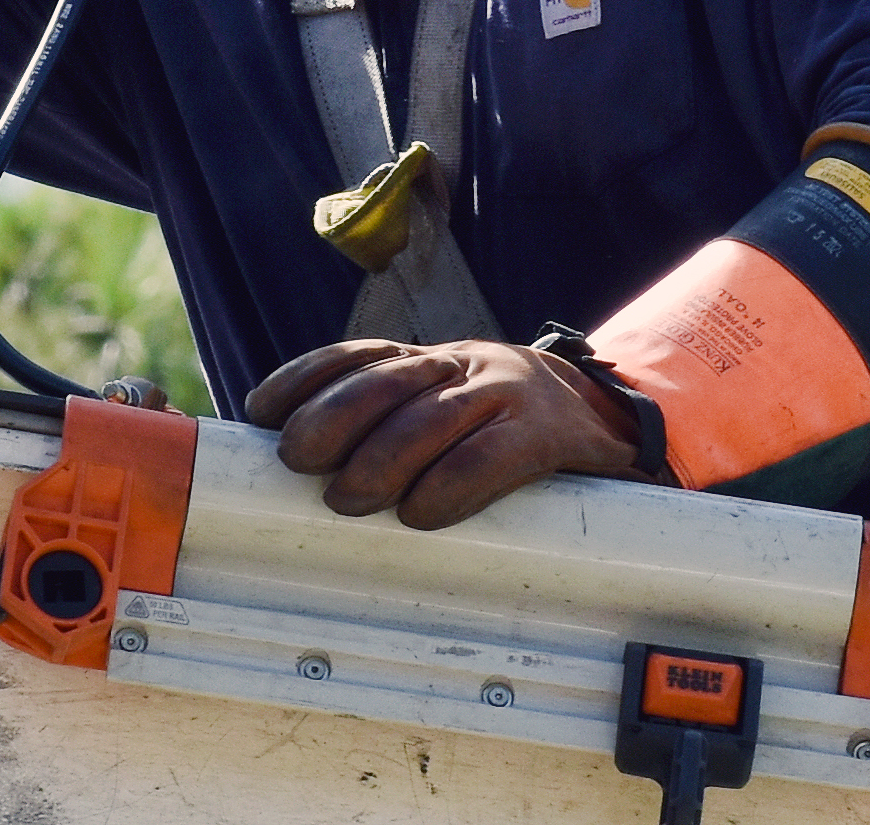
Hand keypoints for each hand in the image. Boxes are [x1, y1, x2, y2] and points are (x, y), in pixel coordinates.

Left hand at [241, 339, 648, 527]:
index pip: (355, 356)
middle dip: (331, 418)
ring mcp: (506, 394)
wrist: (609, 419)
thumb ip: (390, 424)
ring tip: (345, 500)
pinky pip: (491, 458)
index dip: (303, 379)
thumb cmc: (503, 426)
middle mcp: (461, 364)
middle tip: (297, 461)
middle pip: (383, 381)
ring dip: (379, 460)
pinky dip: (449, 487)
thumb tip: (301, 469)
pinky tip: (419, 514)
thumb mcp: (447, 408)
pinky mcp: (547, 435)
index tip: (260, 412)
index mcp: (429, 360)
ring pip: (430, 418)